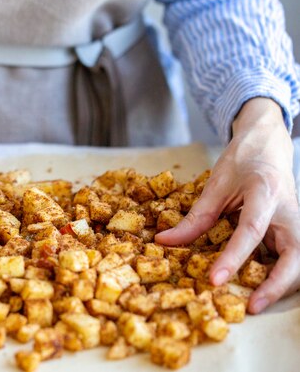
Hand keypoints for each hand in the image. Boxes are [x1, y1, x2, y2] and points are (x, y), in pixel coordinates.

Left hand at [155, 98, 299, 313]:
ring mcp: (296, 222)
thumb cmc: (241, 161)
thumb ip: (195, 217)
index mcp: (265, 193)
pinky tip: (260, 289)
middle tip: (251, 307)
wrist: (268, 145)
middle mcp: (289, 211)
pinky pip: (292, 258)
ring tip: (255, 303)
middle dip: (277, 285)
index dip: (233, 258)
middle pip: (295, 254)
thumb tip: (165, 242)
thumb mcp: (215, 185)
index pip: (250, 231)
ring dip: (282, 285)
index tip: (215, 280)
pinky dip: (279, 276)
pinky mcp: (294, 231)